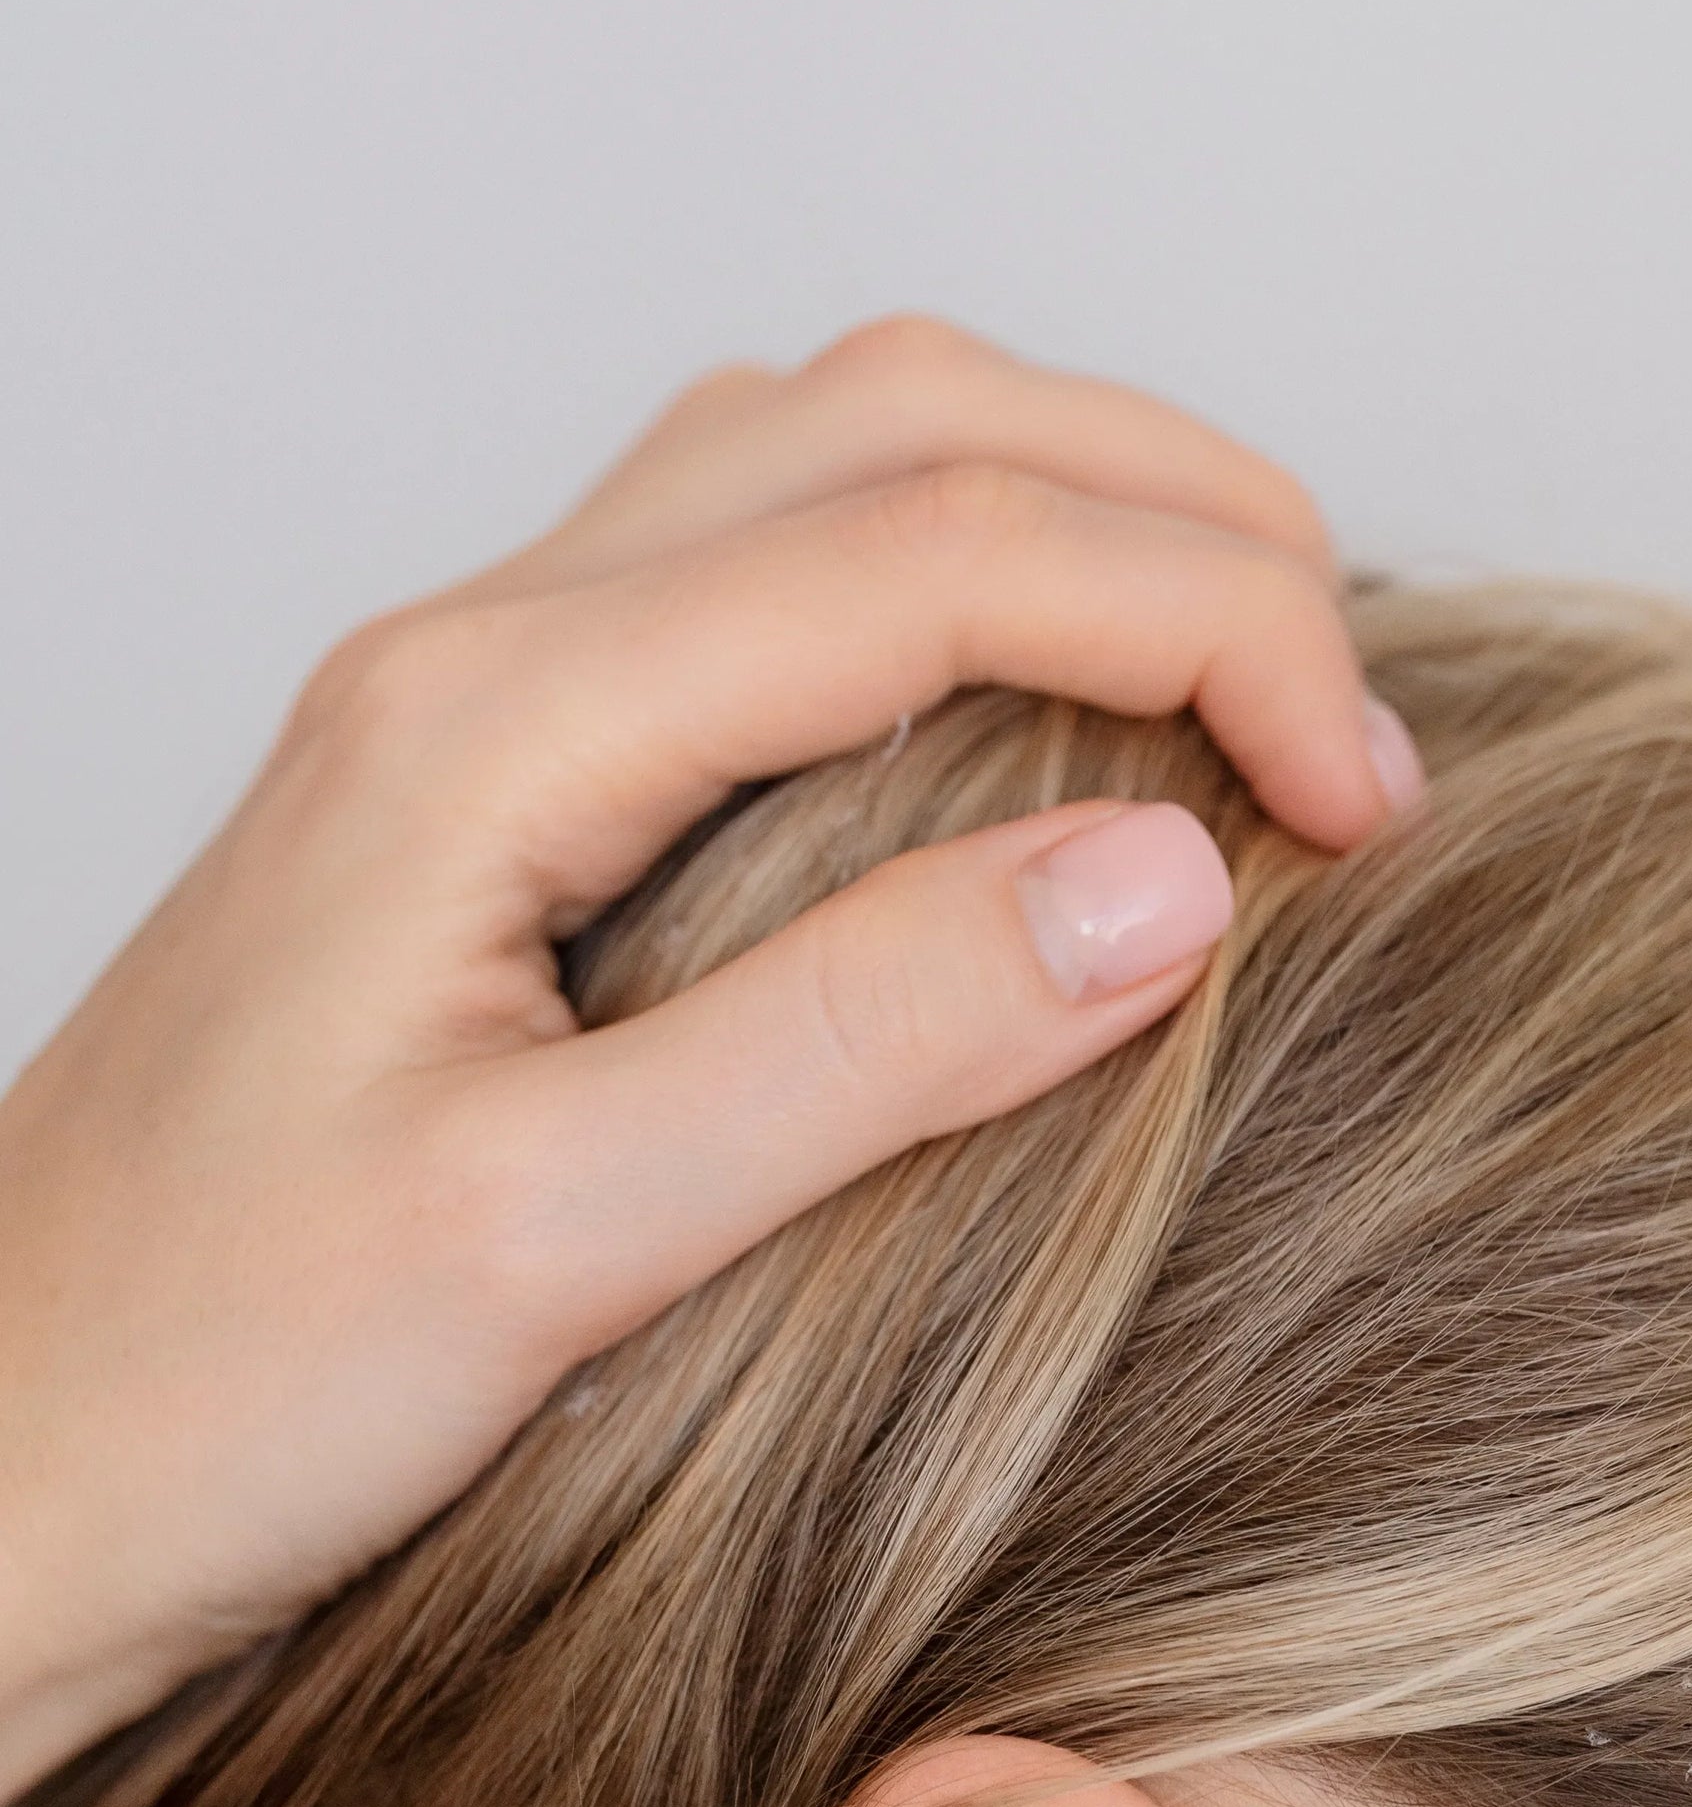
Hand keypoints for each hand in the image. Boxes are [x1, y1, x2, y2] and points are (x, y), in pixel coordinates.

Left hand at [0, 318, 1420, 1801]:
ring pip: (828, 450)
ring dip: (1071, 504)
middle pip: (899, 411)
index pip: (944, 551)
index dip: (1214, 632)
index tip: (1371, 808)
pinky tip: (1044, 736)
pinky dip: (961, 581)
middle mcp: (482, 652)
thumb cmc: (204, 1395)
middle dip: (1179, 505)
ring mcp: (478, 700)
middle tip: (1352, 713)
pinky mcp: (494, 784)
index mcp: (491, 724)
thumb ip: (869, 1043)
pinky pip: (763, 568)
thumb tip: (1174, 878)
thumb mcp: (554, 1250)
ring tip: (1243, 684)